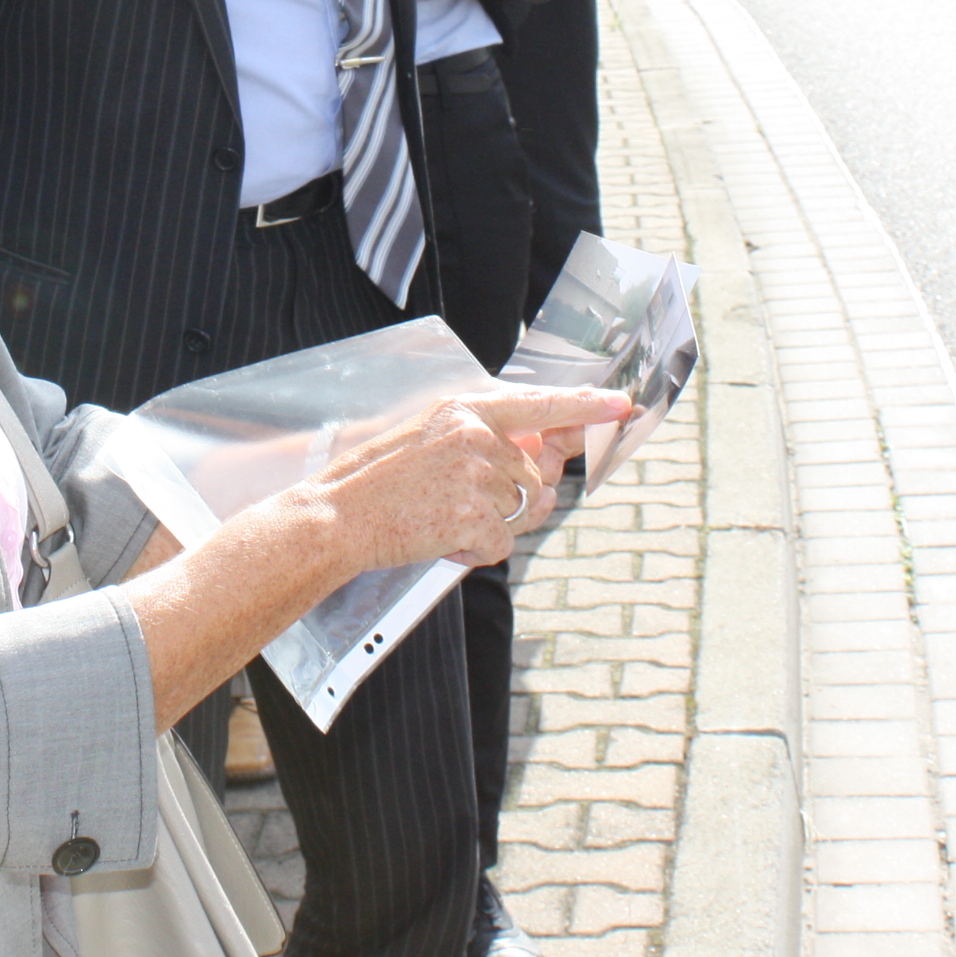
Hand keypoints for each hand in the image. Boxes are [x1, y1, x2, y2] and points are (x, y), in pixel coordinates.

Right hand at [312, 386, 632, 570]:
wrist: (336, 517)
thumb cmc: (376, 483)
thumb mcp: (427, 441)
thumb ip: (482, 444)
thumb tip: (541, 465)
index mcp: (462, 410)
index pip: (537, 403)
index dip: (583, 406)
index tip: (618, 405)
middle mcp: (475, 435)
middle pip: (530, 475)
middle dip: (509, 500)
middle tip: (464, 508)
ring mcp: (476, 475)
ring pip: (519, 512)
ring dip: (490, 527)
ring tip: (441, 520)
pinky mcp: (473, 515)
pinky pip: (501, 544)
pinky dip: (476, 552)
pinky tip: (441, 540)